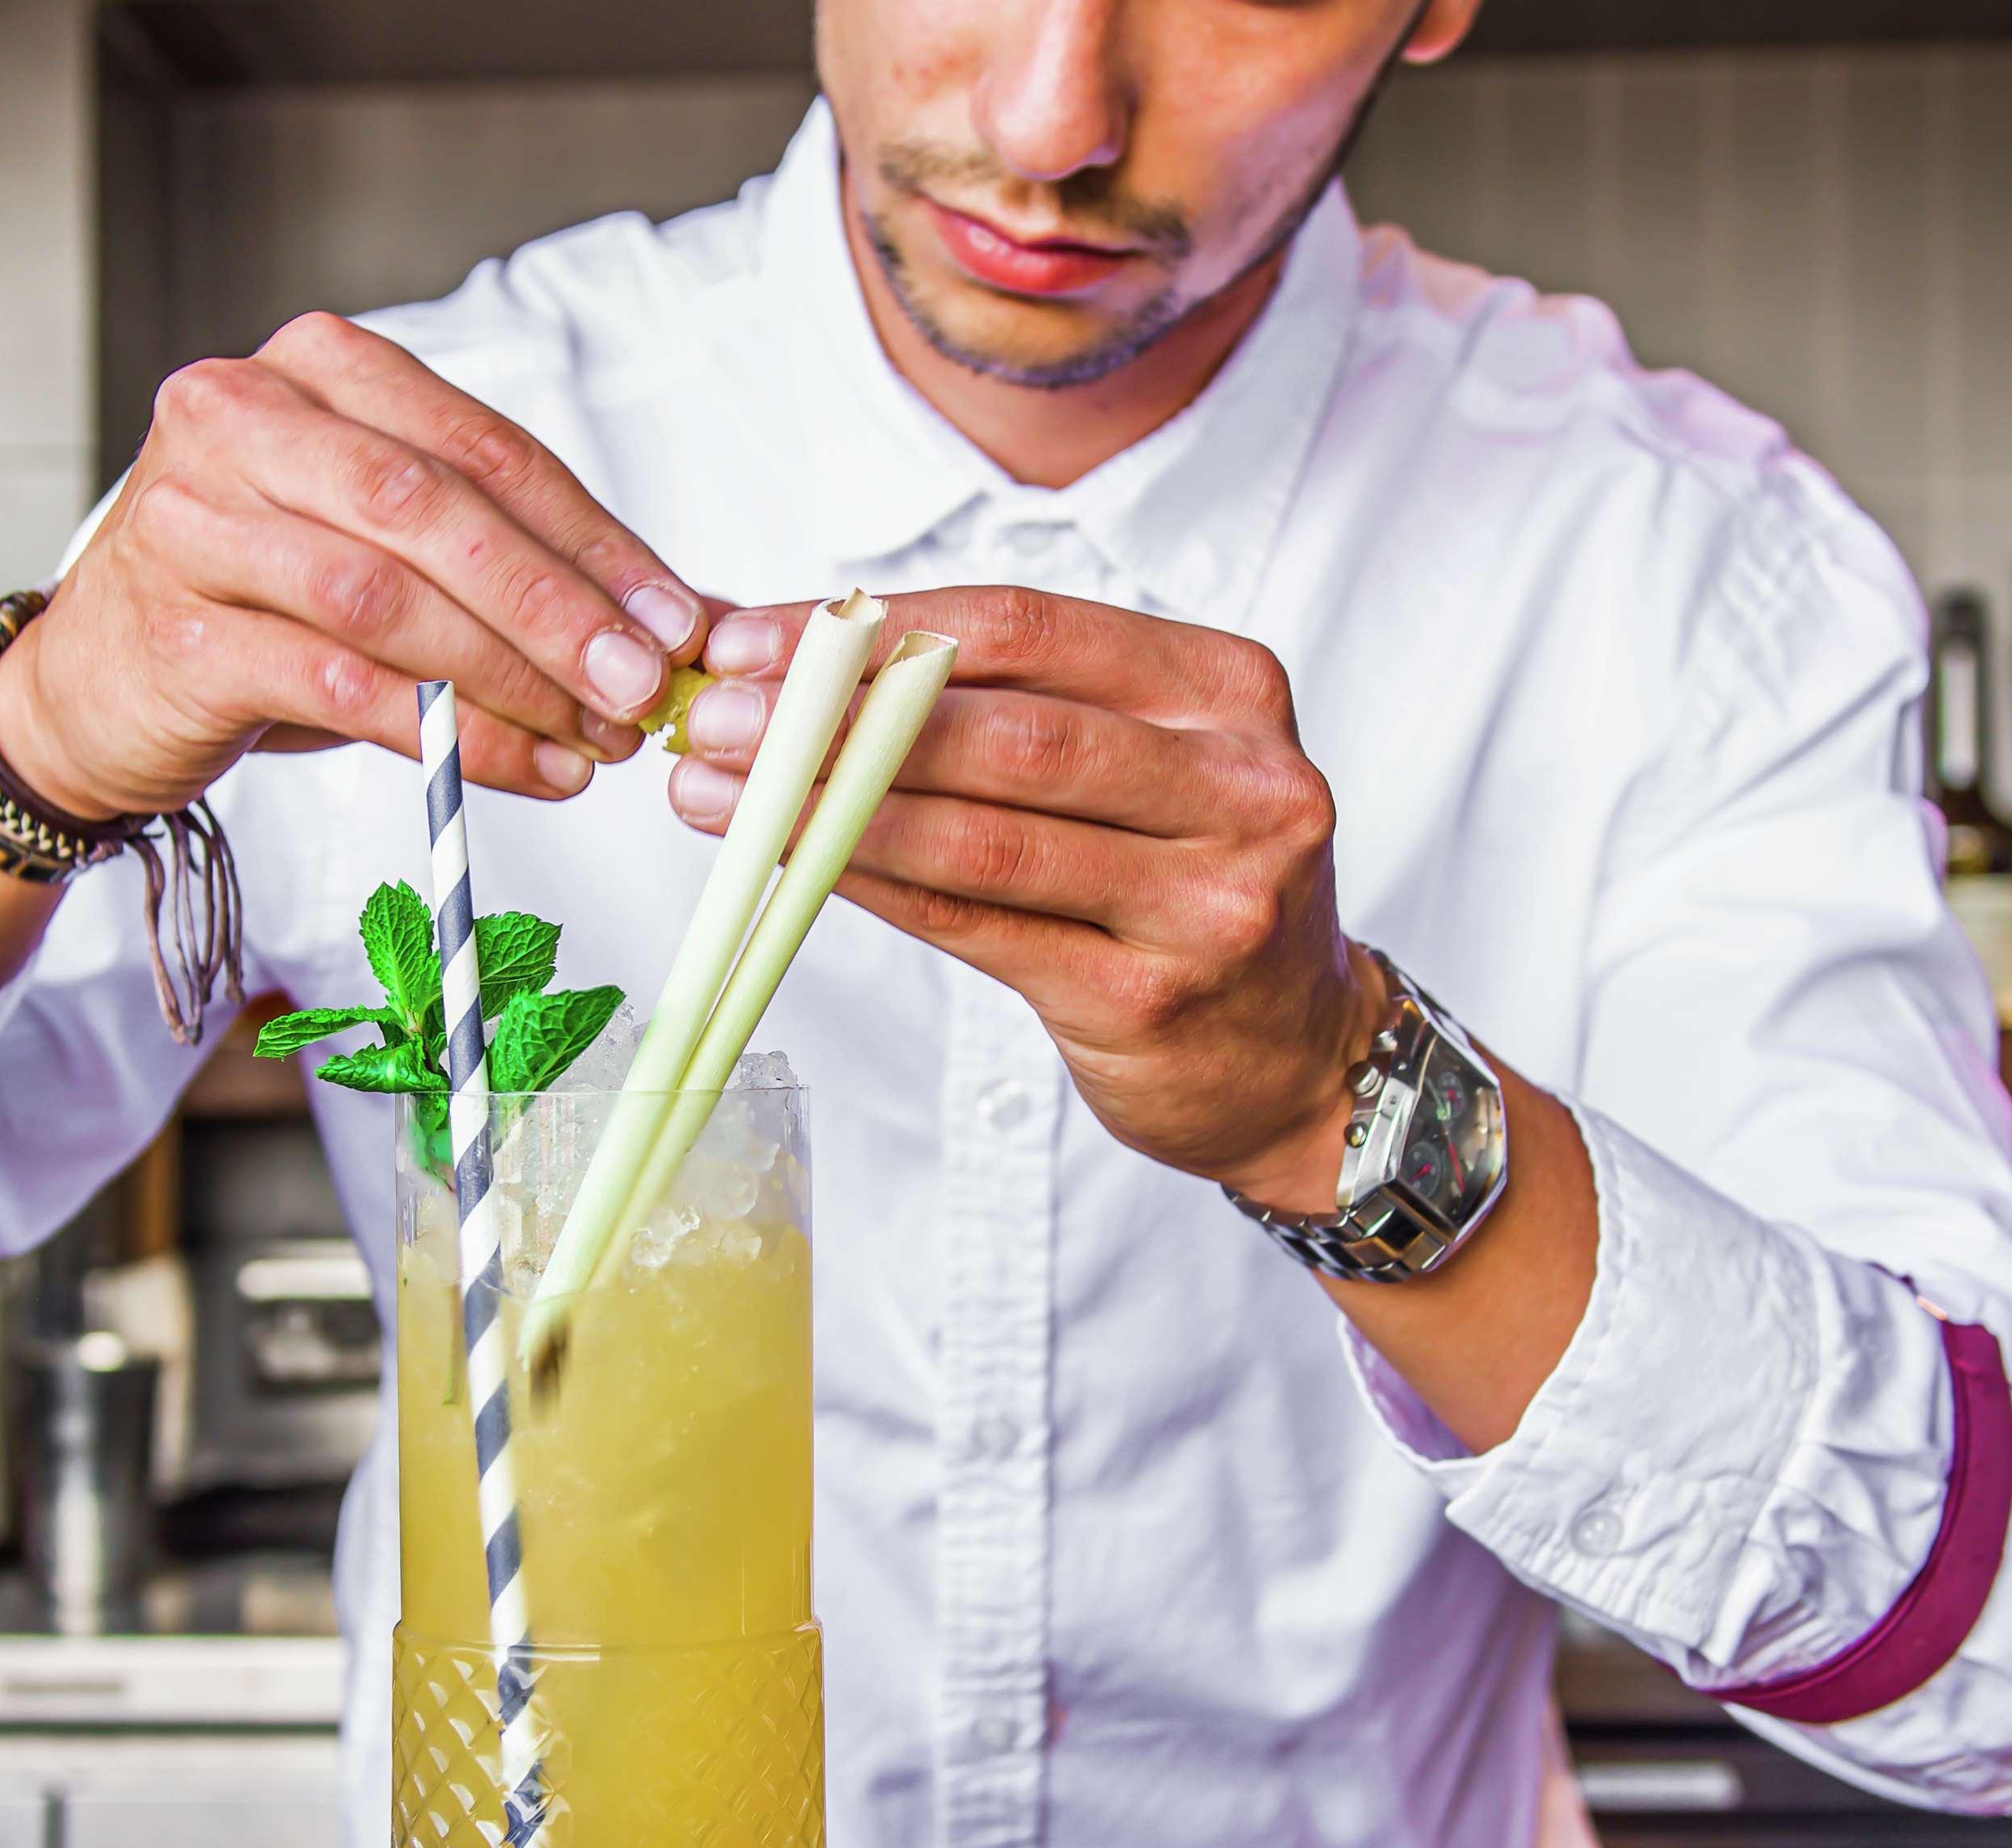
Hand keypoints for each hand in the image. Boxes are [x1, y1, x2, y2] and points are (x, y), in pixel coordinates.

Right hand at [0, 313, 707, 820]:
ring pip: (388, 600)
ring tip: (596, 740)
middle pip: (437, 512)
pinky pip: (342, 689)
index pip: (484, 446)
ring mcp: (196, 521)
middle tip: (643, 685)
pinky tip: (525, 770)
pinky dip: (448, 737)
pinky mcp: (180, 634)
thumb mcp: (386, 549)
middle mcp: (244, 418)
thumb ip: (518, 561)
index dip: (594, 539)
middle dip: (558, 608)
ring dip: (512, 680)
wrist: (94, 686)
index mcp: (319, 368)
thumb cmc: (264, 603)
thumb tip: (688, 618)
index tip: (676, 617)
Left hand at [671, 586, 1379, 1208]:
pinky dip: (871, 887)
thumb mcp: (1147, 762)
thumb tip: (804, 657)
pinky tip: (789, 864)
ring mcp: (1207, 899)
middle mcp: (1241, 784)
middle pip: (1006, 730)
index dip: (881, 625)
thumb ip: (1011, 703)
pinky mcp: (1149, 998)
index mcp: (1230, 688)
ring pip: (984, 836)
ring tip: (718, 793)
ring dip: (830, 810)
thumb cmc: (1188, 884)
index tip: (755, 636)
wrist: (1298, 1057)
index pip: (1030, 625)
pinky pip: (977, 927)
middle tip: (713, 716)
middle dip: (838, 718)